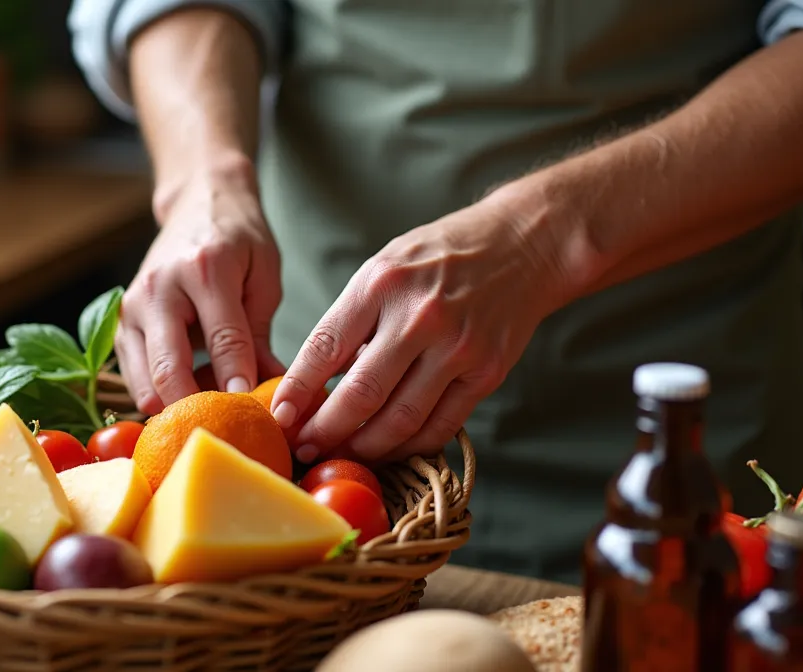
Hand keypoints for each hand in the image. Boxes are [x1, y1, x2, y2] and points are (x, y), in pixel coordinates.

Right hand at [117, 159, 285, 414]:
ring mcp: (132, 306)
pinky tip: (186, 399)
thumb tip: (270, 388)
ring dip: (174, 408)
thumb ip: (260, 333)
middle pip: (169, 369)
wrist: (197, 202)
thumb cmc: (238, 238)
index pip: (223, 339)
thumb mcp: (263, 275)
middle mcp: (160, 288)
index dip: (238, 381)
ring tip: (207, 417)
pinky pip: (133, 375)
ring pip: (144, 381)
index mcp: (204, 268)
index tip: (254, 412)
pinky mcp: (119, 321)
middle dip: (198, 408)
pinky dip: (157, 395)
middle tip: (226, 430)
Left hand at [270, 197, 567, 462]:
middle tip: (304, 447)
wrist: (523, 245)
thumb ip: (351, 321)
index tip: (279, 417)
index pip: (325, 349)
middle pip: (360, 395)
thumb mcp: (384, 268)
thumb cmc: (441, 257)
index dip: (297, 390)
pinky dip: (411, 446)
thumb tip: (314, 382)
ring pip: (400, 420)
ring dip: (365, 447)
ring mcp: (457, 348)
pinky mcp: (488, 372)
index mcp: (381, 284)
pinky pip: (441, 425)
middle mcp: (419, 317)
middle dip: (325, 431)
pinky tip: (390, 449)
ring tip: (343, 453)